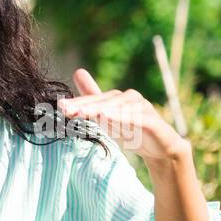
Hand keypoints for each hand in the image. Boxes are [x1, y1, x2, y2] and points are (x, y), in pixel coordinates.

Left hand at [57, 68, 189, 163]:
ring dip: (102, 110)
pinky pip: (136, 119)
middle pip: (105, 102)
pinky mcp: (153, 122)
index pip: (94, 100)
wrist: (161, 149)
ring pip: (120, 108)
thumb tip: (77, 71)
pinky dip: (122, 118)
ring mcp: (143, 108)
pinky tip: (107, 118)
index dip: (77, 103)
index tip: (59, 106)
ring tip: (84, 112)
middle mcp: (130, 99)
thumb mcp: (108, 116)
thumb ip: (93, 97)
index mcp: (117, 99)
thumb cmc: (132, 130)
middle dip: (84, 105)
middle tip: (65, 109)